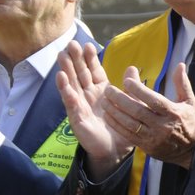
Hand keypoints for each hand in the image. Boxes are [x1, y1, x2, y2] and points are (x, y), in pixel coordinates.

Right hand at [55, 43, 131, 175]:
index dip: (90, 58)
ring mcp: (81, 105)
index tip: (87, 44)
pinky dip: (66, 90)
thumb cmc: (120, 127)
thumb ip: (128, 87)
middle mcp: (89, 96)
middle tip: (71, 43)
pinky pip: (70, 102)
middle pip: (81, 74)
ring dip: (67, 69)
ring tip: (62, 55)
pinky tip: (61, 78)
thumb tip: (133, 68)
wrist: (115, 150)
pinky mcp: (77, 117)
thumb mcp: (127, 104)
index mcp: (101, 91)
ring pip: (72, 84)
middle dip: (76, 59)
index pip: (94, 71)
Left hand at [103, 64, 194, 167]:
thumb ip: (182, 83)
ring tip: (104, 101)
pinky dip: (116, 124)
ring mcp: (154, 137)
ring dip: (114, 112)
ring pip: (129, 123)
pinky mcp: (147, 146)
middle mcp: (163, 126)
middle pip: (138, 111)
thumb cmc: (188, 122)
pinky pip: (127, 134)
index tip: (126, 81)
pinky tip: (108, 115)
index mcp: (173, 113)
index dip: (138, 90)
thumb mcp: (189, 102)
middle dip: (120, 99)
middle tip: (108, 90)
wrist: (191, 150)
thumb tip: (179, 64)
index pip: (153, 100)